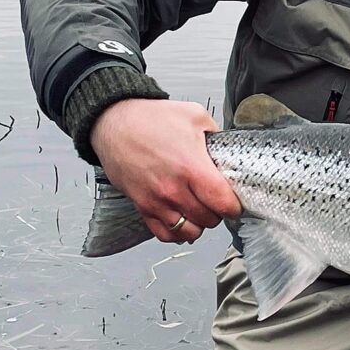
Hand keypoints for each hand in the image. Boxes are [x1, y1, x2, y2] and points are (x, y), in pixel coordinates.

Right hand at [91, 99, 242, 244]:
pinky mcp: (142, 206)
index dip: (235, 206)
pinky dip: (177, 232)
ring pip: (189, 231)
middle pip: (209, 220)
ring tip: (201, 210)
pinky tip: (183, 219)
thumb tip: (227, 149)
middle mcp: (173, 189)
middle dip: (218, 212)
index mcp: (192, 167)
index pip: (223, 204)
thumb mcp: (195, 116)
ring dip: (199, 224)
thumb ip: (217, 134)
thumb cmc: (152, 118)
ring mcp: (156, 201)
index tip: (235, 202)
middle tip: (217, 201)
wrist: (114, 123)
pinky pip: (164, 234)